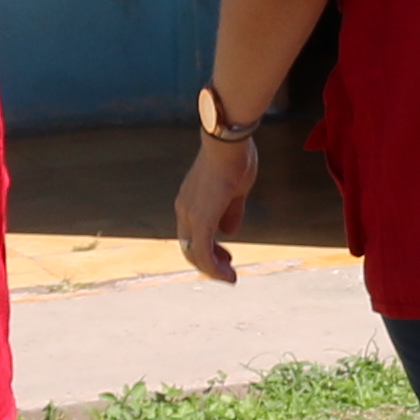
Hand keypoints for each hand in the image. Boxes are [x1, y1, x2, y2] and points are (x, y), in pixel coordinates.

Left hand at [171, 129, 257, 283]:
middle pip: (190, 247)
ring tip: (229, 277)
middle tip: (227, 270)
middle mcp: (185, 209)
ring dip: (212, 270)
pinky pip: (204, 253)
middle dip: (209, 263)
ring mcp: (191, 215)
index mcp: (190, 201)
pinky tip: (228, 275)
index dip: (207, 249)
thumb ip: (231, 212)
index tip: (225, 256)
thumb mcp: (234, 191)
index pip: (192, 234)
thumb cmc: (234, 158)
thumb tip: (229, 232)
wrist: (228, 142)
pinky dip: (214, 268)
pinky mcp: (201, 219)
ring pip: (194, 254)